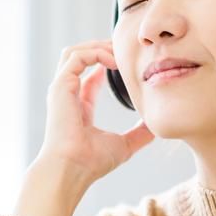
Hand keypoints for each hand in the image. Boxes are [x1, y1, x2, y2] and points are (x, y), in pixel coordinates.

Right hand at [36, 40, 154, 186]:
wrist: (73, 169)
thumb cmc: (91, 162)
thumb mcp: (123, 145)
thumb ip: (138, 135)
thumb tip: (155, 127)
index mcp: (78, 106)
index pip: (88, 75)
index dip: (106, 62)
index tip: (125, 61)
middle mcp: (67, 94)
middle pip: (79, 57)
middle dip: (101, 48)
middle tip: (125, 49)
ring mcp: (62, 89)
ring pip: (74, 52)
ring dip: (96, 46)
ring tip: (118, 51)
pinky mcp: (61, 86)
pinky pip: (76, 56)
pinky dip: (95, 52)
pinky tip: (113, 61)